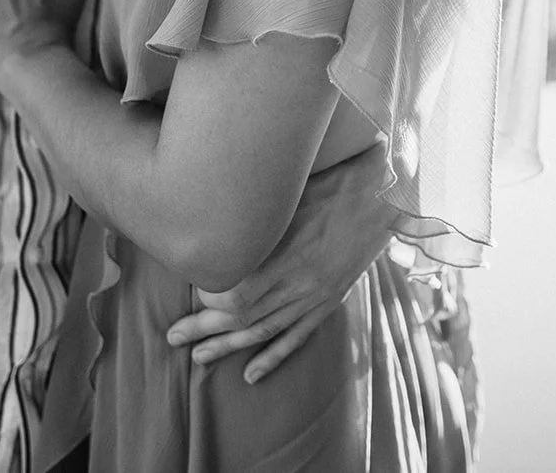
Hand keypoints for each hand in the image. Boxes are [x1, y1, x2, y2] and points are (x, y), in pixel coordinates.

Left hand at [165, 142, 399, 382]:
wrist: (382, 196)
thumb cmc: (332, 182)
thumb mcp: (289, 194)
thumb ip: (255, 215)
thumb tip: (215, 219)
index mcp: (288, 254)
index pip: (237, 294)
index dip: (209, 298)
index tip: (190, 289)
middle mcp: (299, 283)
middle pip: (243, 316)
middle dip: (204, 329)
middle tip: (173, 337)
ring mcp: (314, 296)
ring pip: (266, 331)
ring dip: (230, 346)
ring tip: (199, 357)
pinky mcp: (328, 301)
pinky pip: (298, 336)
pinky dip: (273, 357)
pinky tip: (251, 374)